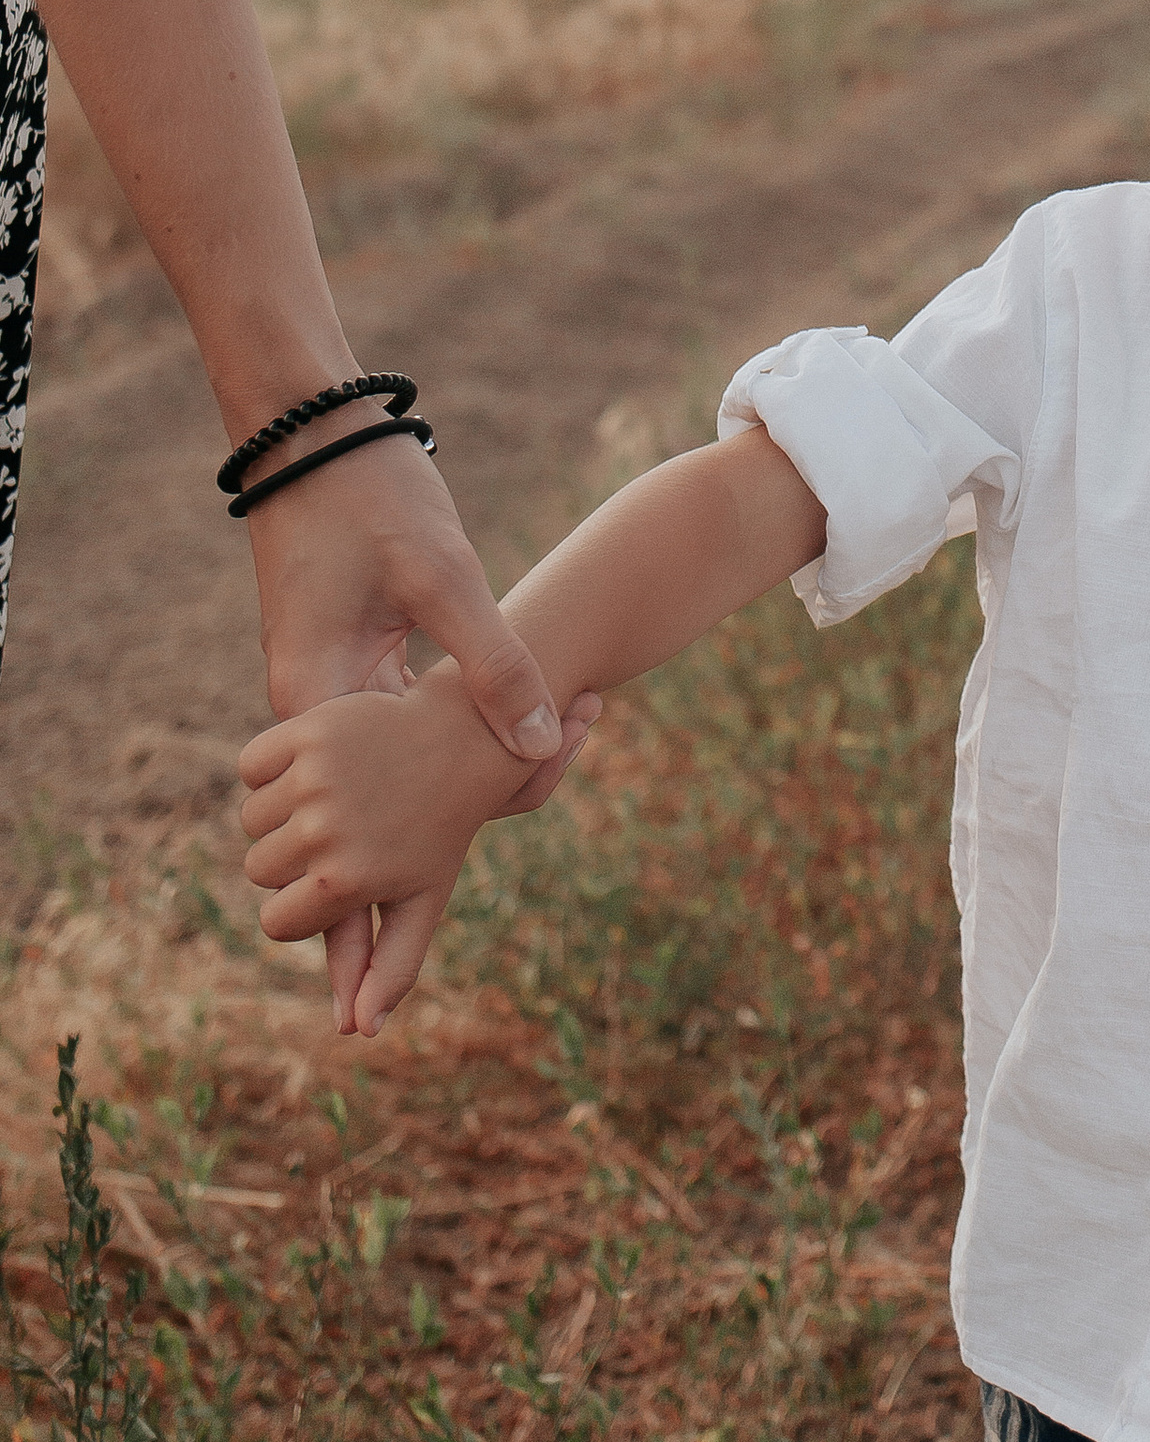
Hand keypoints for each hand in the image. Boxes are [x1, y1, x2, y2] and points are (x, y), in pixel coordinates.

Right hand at [248, 433, 574, 1012]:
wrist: (323, 431)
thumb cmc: (376, 497)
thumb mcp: (443, 577)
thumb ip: (492, 663)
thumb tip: (550, 741)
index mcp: (316, 699)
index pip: (331, 842)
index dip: (349, 928)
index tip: (359, 1010)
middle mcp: (306, 705)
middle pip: (341, 835)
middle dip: (375, 906)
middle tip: (384, 1001)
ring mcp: (320, 685)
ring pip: (364, 792)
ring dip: (403, 841)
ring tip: (425, 916)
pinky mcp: (342, 658)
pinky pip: (373, 742)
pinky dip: (409, 776)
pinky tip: (453, 800)